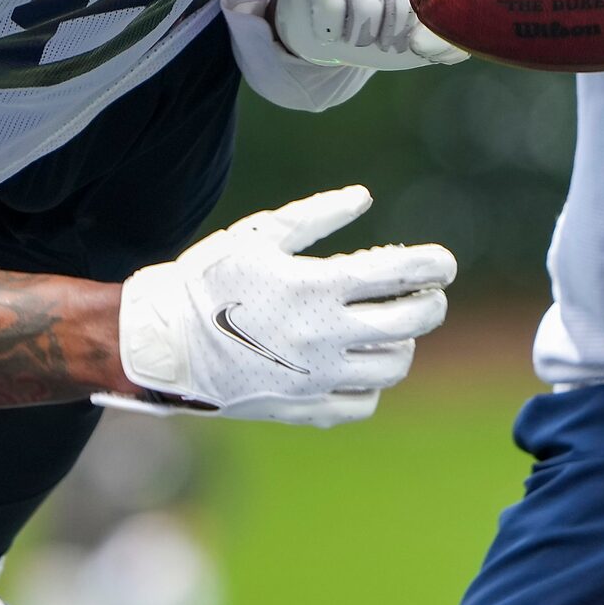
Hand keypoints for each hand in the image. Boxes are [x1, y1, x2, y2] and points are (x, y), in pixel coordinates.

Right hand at [109, 186, 454, 427]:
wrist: (160, 344)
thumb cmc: (207, 280)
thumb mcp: (259, 234)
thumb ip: (317, 214)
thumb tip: (364, 196)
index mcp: (317, 288)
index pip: (401, 274)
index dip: (434, 266)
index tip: (443, 263)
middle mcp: (326, 337)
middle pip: (412, 324)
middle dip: (430, 304)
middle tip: (426, 294)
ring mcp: (317, 378)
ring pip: (394, 366)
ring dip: (401, 343)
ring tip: (386, 326)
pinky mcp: (303, 408)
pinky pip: (363, 403)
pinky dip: (371, 383)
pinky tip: (356, 363)